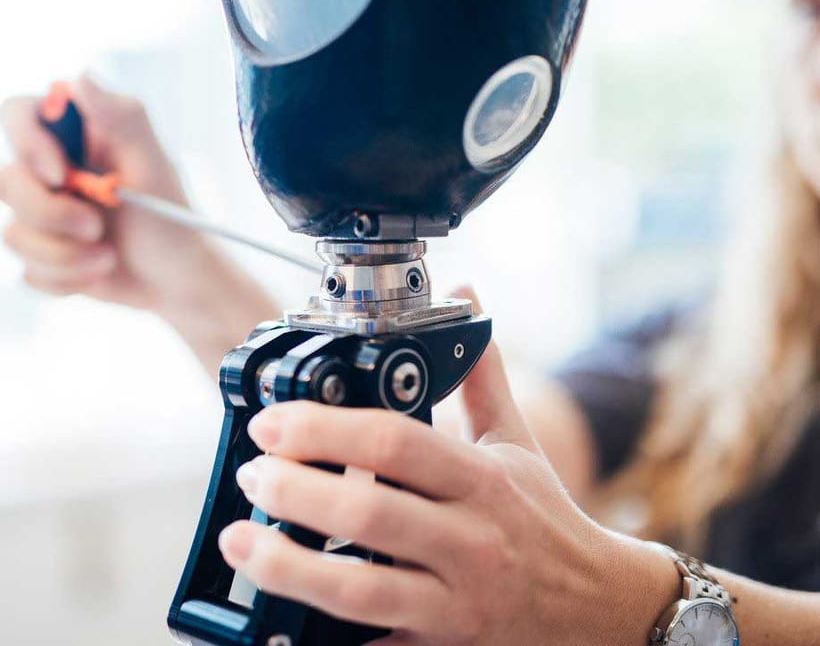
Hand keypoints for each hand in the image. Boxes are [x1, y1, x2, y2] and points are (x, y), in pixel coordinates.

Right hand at [0, 75, 215, 311]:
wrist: (179, 280)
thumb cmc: (173, 219)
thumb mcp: (153, 166)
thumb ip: (120, 119)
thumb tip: (81, 76)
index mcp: (77, 139)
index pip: (19, 114)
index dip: (28, 144)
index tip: (60, 175)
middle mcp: (52, 173)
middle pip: (6, 180)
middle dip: (52, 213)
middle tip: (97, 227)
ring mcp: (44, 215)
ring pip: (15, 234)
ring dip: (68, 255)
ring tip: (109, 256)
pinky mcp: (44, 256)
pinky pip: (31, 271)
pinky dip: (69, 279)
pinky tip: (100, 273)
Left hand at [219, 297, 676, 644]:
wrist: (593, 607)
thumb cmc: (543, 516)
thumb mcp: (517, 438)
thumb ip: (481, 372)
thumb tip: (467, 300)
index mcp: (481, 479)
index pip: (395, 444)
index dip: (325, 429)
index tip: (274, 421)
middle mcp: (468, 539)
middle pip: (368, 514)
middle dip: (294, 491)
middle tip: (252, 472)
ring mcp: (454, 601)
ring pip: (359, 591)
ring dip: (288, 566)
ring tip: (241, 538)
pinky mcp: (439, 644)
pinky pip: (371, 644)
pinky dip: (319, 629)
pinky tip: (277, 610)